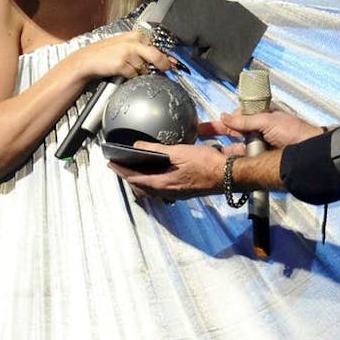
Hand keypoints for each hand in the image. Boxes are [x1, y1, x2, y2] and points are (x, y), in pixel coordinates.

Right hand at [69, 31, 176, 80]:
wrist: (87, 60)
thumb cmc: (106, 54)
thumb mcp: (126, 46)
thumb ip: (144, 51)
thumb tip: (165, 60)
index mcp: (136, 36)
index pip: (158, 45)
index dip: (167, 57)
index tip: (173, 63)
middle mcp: (133, 42)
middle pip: (156, 56)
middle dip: (162, 65)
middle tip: (165, 70)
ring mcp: (128, 53)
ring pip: (144, 68)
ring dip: (140, 72)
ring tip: (129, 69)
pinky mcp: (122, 64)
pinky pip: (134, 75)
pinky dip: (131, 77)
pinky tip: (123, 73)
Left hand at [108, 141, 224, 200]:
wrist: (228, 175)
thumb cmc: (206, 163)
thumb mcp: (179, 151)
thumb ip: (155, 150)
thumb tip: (136, 146)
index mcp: (163, 183)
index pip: (134, 178)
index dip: (121, 170)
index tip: (111, 164)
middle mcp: (167, 192)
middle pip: (141, 186)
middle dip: (128, 176)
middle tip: (120, 166)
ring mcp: (176, 193)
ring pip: (151, 189)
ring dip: (140, 179)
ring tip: (135, 168)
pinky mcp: (183, 191)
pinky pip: (161, 188)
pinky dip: (152, 180)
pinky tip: (157, 172)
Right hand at [201, 108, 322, 149]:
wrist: (311, 153)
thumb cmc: (292, 132)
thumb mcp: (267, 121)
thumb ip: (244, 121)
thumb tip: (224, 116)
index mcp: (260, 120)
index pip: (237, 119)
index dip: (224, 121)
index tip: (208, 123)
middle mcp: (257, 134)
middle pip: (232, 133)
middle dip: (216, 133)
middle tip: (197, 133)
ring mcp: (257, 150)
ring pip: (235, 148)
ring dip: (221, 148)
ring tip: (203, 150)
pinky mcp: (259, 163)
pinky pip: (242, 160)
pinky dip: (230, 160)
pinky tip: (218, 161)